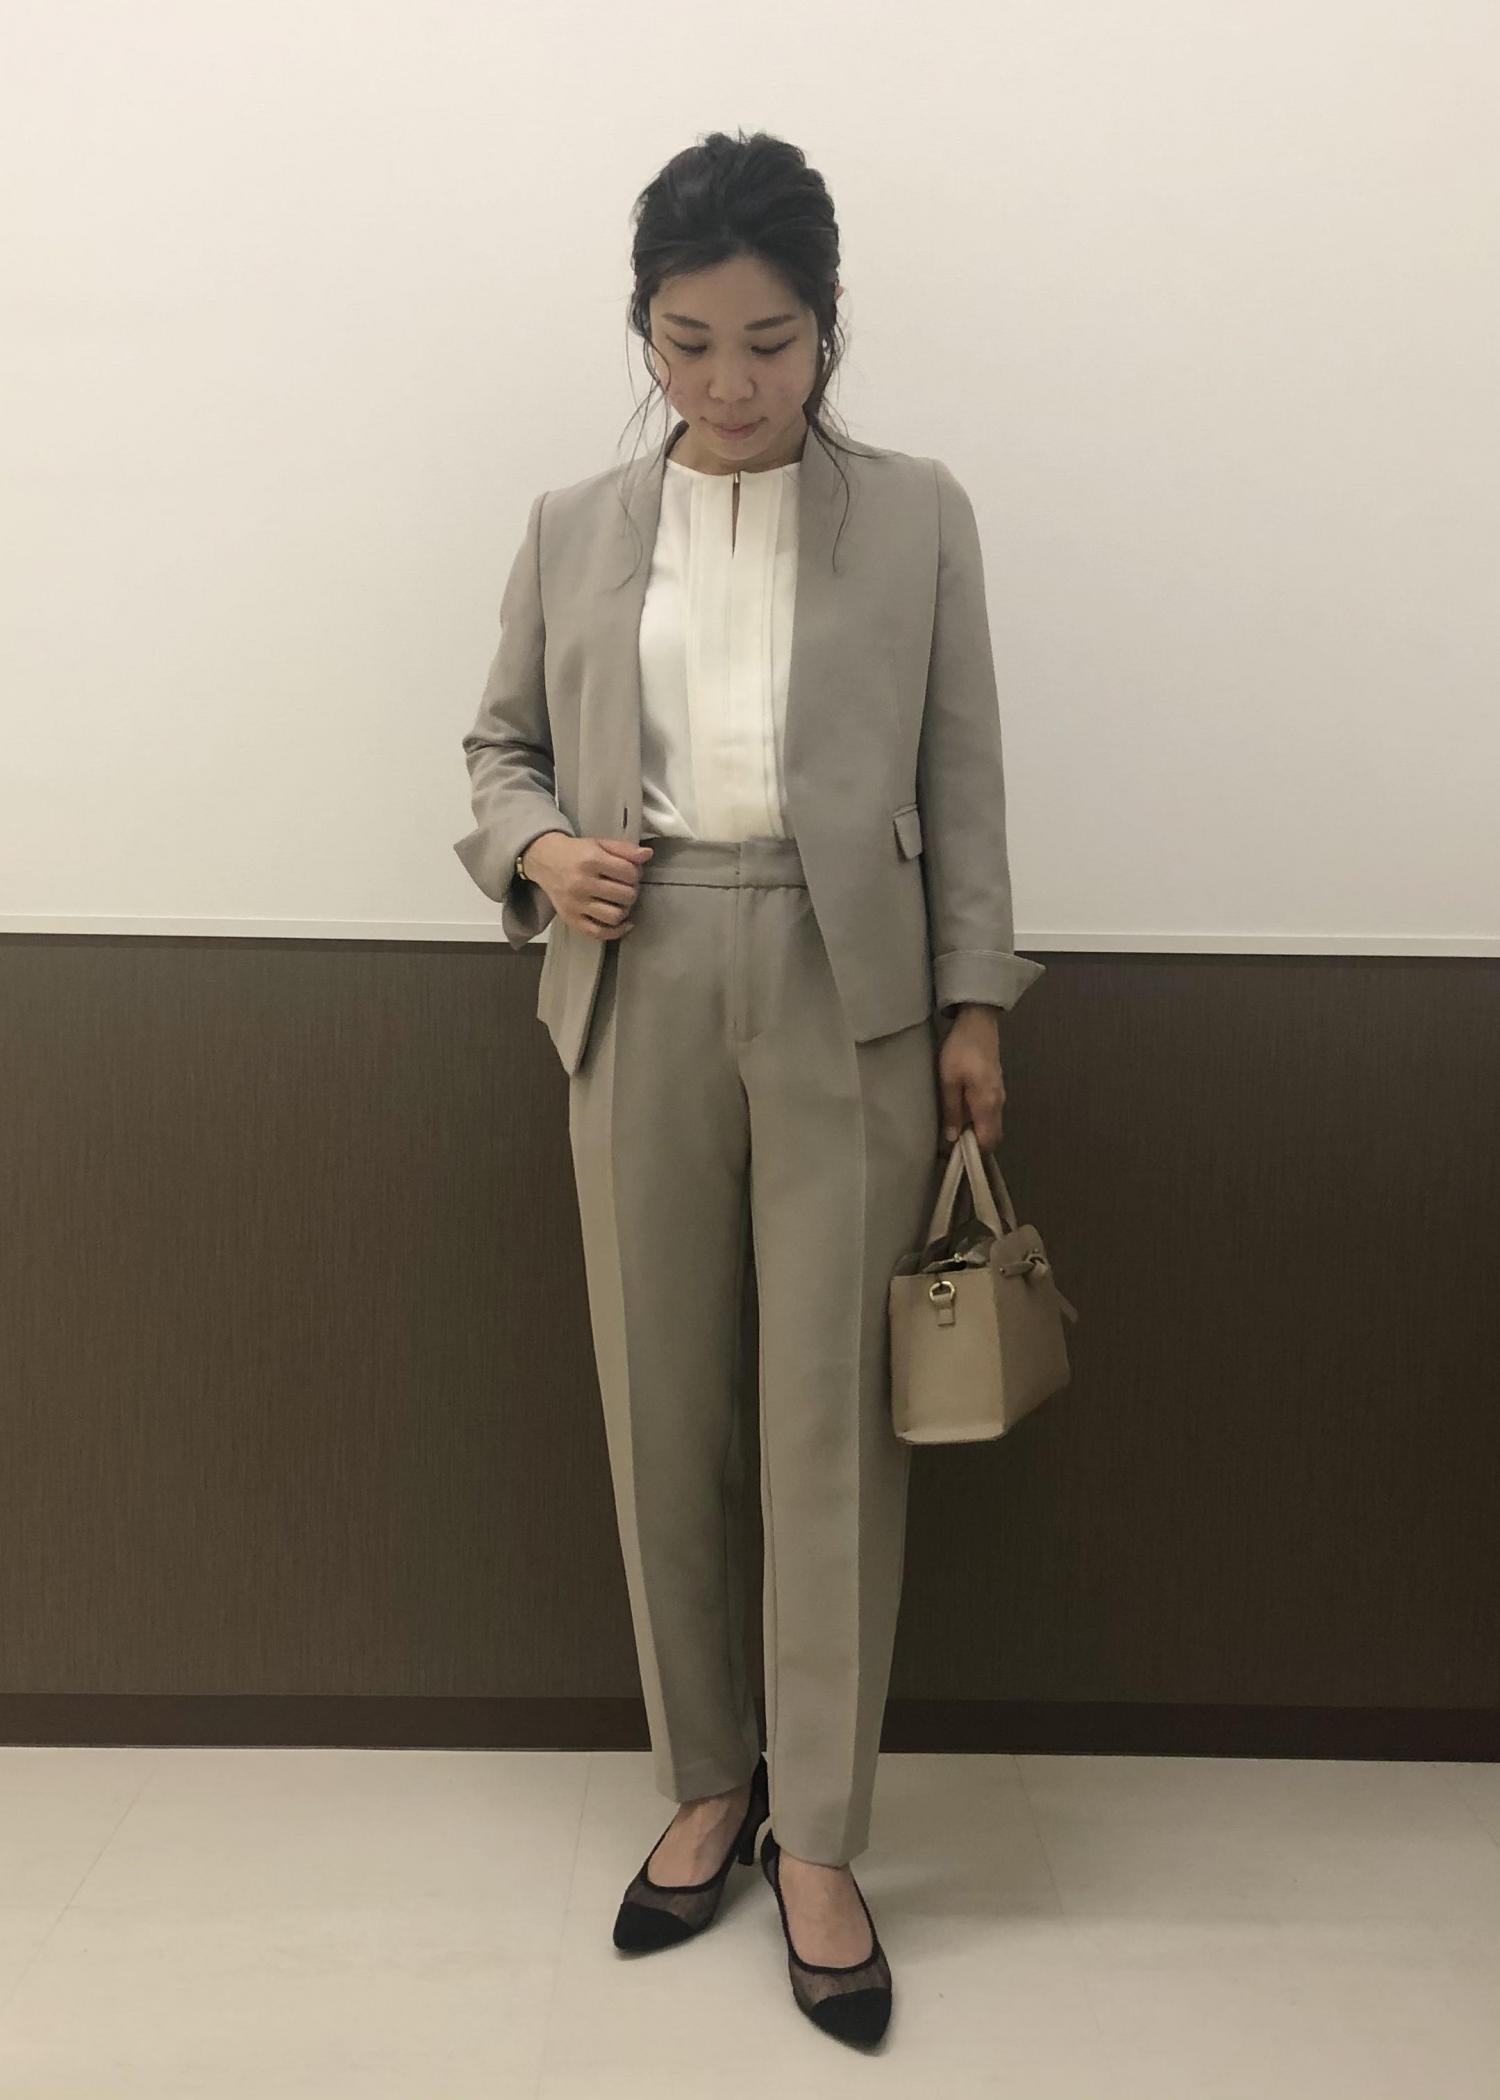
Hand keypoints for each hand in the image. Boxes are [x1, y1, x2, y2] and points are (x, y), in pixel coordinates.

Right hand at [523, 833, 652, 938]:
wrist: (545, 860)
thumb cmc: (576, 853)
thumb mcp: (600, 844)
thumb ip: (625, 849)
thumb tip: (647, 854)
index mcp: (591, 860)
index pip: (629, 872)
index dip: (636, 872)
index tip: (630, 872)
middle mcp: (582, 883)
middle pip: (626, 895)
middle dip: (632, 890)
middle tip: (626, 886)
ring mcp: (576, 904)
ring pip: (615, 916)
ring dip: (625, 910)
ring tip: (620, 901)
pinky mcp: (571, 919)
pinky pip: (599, 933)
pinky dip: (616, 931)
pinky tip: (623, 922)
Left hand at [936, 1005, 1005, 1150]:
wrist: (978, 1023)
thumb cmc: (961, 1050)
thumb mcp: (949, 1080)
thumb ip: (952, 1110)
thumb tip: (952, 1139)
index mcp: (987, 1104)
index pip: (987, 1140)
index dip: (974, 1153)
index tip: (956, 1158)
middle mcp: (998, 1103)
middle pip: (993, 1136)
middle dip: (976, 1146)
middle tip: (953, 1147)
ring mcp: (1000, 1095)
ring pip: (992, 1125)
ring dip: (977, 1134)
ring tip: (955, 1135)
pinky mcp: (996, 1088)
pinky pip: (991, 1114)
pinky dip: (980, 1122)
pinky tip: (963, 1117)